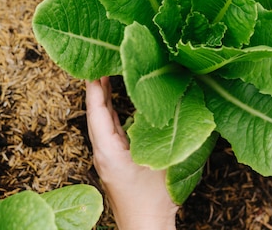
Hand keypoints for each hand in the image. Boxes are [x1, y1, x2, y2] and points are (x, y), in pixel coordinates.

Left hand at [86, 78, 177, 229]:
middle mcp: (103, 151)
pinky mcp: (115, 160)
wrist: (146, 227)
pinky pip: (110, 129)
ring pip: (102, 120)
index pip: (97, 111)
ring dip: (105, 98)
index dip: (96, 87)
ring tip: (109, 74)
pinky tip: (121, 102)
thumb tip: (175, 103)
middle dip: (98, 86)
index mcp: (108, 150)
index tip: (97, 64)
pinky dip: (112, 111)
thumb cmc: (154, 201)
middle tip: (103, 59)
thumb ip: (168, 132)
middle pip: (96, 112)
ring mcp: (108, 156)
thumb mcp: (164, 161)